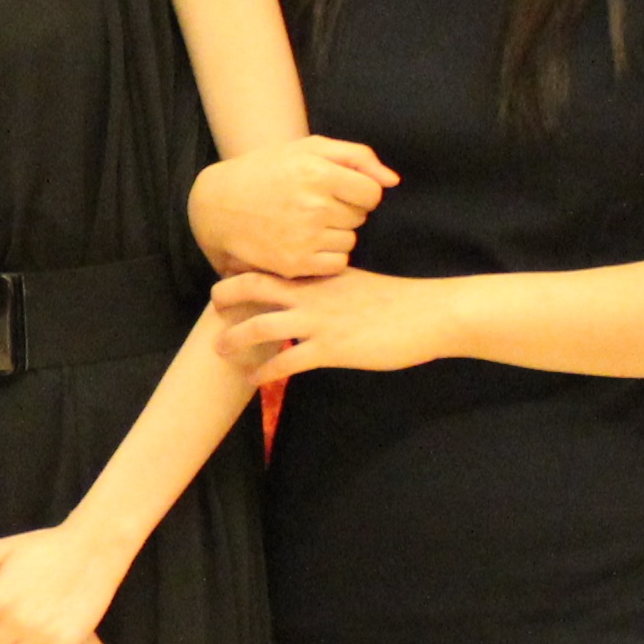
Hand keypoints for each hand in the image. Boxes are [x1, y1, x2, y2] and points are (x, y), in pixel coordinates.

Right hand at [191, 136, 397, 278]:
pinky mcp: (294, 264)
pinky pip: (336, 264)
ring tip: (305, 224)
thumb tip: (393, 181)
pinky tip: (304, 244)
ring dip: (335, 235)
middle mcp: (313, 206)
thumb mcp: (308, 149)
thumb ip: (357, 158)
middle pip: (360, 218)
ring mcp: (303, 238)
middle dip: (343, 211)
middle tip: (312, 205)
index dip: (358, 192)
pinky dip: (326, 257)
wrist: (217, 205)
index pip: (372, 193)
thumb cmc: (267, 171)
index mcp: (318, 173)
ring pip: (350, 242)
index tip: (336, 190)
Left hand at [209, 265, 448, 379]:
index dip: (244, 269)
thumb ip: (328, 286)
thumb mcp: (356, 283)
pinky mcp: (331, 349)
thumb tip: (309, 294)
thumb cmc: (399, 301)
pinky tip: (254, 378)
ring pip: (260, 325)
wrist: (431, 314)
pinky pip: (286, 362)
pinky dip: (263, 371)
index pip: (271, 265)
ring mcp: (319, 321)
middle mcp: (313, 294)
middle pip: (253, 286)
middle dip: (225, 296)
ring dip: (233, 338)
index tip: (226, 276)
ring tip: (219, 349)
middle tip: (213, 307)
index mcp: (320, 274)